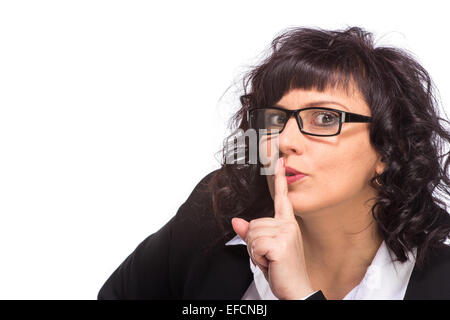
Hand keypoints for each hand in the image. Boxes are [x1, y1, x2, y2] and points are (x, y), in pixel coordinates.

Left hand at [231, 157, 313, 299]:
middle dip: (253, 243)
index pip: (282, 198)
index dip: (279, 179)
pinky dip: (257, 257)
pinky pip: (254, 244)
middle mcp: (288, 225)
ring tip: (271, 260)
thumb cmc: (282, 270)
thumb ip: (251, 233)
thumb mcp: (264, 249)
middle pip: (253, 223)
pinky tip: (271, 263)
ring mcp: (286, 233)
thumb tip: (235, 221)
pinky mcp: (280, 243)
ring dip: (255, 251)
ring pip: (251, 234)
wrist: (296, 290)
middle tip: (269, 257)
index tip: (279, 162)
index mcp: (287, 224)